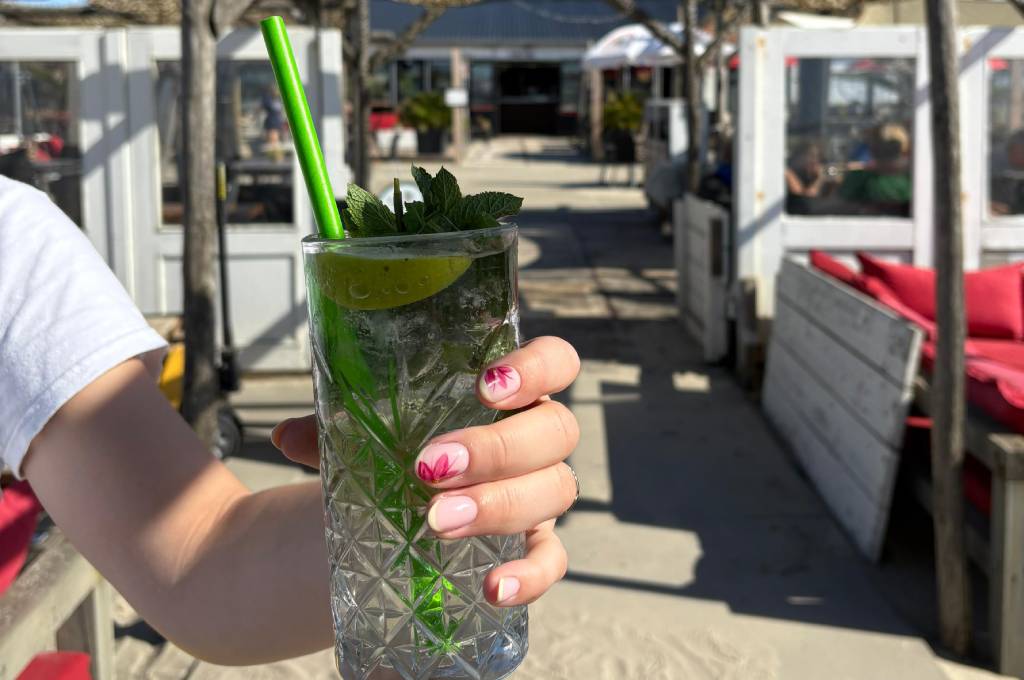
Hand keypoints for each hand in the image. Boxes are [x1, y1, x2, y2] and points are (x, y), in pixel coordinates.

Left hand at [272, 336, 580, 607]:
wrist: (402, 511)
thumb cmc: (400, 453)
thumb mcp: (371, 433)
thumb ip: (337, 429)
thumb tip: (286, 436)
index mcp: (510, 393)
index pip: (556, 362)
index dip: (536, 368)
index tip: (486, 385)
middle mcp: (536, 438)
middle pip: (555, 432)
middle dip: (496, 449)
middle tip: (430, 468)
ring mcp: (542, 492)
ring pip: (557, 490)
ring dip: (500, 505)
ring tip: (437, 521)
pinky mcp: (536, 545)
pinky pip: (552, 561)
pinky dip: (530, 575)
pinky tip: (494, 587)